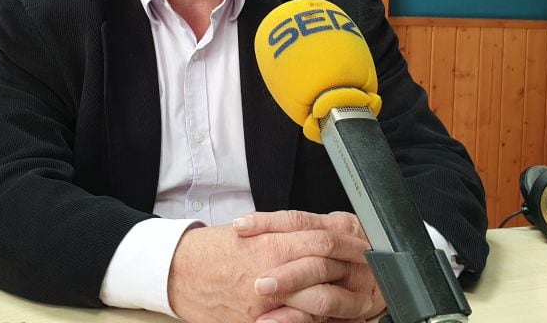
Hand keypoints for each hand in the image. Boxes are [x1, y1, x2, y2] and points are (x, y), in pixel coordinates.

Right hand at [167, 211, 379, 322]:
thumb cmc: (212, 250)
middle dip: (350, 271)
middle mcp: (273, 273)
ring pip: (315, 304)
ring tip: (356, 299)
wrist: (177, 271)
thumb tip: (316, 236)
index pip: (323, 241)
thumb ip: (285, 234)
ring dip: (338, 301)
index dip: (348, 243)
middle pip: (325, 271)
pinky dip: (312, 322)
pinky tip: (327, 319)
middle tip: (368, 272)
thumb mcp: (251, 232)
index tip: (364, 246)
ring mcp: (266, 303)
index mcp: (272, 245)